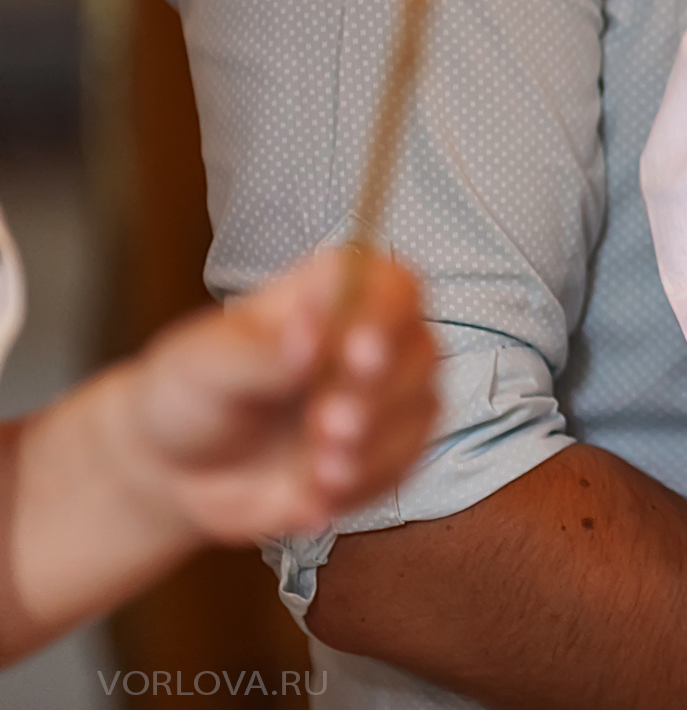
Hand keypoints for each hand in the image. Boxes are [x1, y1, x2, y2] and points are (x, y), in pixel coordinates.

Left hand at [111, 247, 439, 541]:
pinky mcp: (387, 451)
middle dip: (379, 394)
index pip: (391, 283)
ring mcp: (386, 396)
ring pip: (421, 409)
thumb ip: (258, 350)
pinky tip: (321, 490)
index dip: (386, 313)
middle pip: (418, 348)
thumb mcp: (204, 365)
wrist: (179, 470)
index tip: (357, 350)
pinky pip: (404, 466)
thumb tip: (311, 332)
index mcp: (333, 294)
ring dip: (375, 444)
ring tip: (321, 469)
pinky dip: (366, 483)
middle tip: (328, 423)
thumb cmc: (191, 395)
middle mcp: (375, 337)